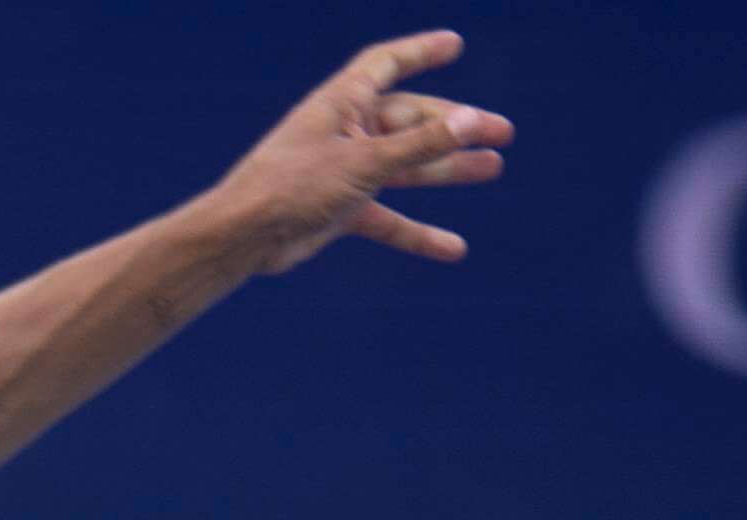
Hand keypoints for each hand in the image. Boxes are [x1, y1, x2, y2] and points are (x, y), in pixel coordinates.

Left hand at [215, 30, 511, 273]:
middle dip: (455, 126)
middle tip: (501, 132)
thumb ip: (419, 144)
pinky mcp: (341, 209)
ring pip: (406, 167)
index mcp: (343, 103)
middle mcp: (346, 131)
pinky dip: (416, 232)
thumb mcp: (366, 162)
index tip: (454, 44)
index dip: (420, 51)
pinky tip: (452, 247)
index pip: (387, 64)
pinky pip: (388, 218)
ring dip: (447, 168)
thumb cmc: (293, 186)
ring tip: (493, 168)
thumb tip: (471, 120)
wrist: (244, 238)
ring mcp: (345, 171)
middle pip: (410, 120)